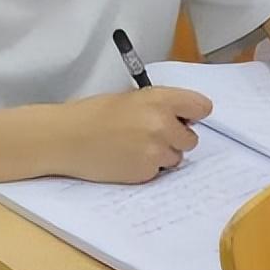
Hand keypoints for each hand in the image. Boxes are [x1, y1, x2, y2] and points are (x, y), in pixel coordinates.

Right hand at [56, 87, 211, 183]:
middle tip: (151, 134)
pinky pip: (159, 172)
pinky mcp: (146, 171)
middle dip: (175, 138)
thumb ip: (160, 105)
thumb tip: (182, 116)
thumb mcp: (131, 97)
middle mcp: (163, 123)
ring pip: (176, 158)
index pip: (202, 107)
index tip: (185, 117)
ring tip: (134, 146)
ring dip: (162, 155)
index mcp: (160, 98)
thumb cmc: (92, 114)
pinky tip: (126, 158)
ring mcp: (156, 150)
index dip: (193, 113)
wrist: (67, 137)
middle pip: (192, 138)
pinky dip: (147, 168)